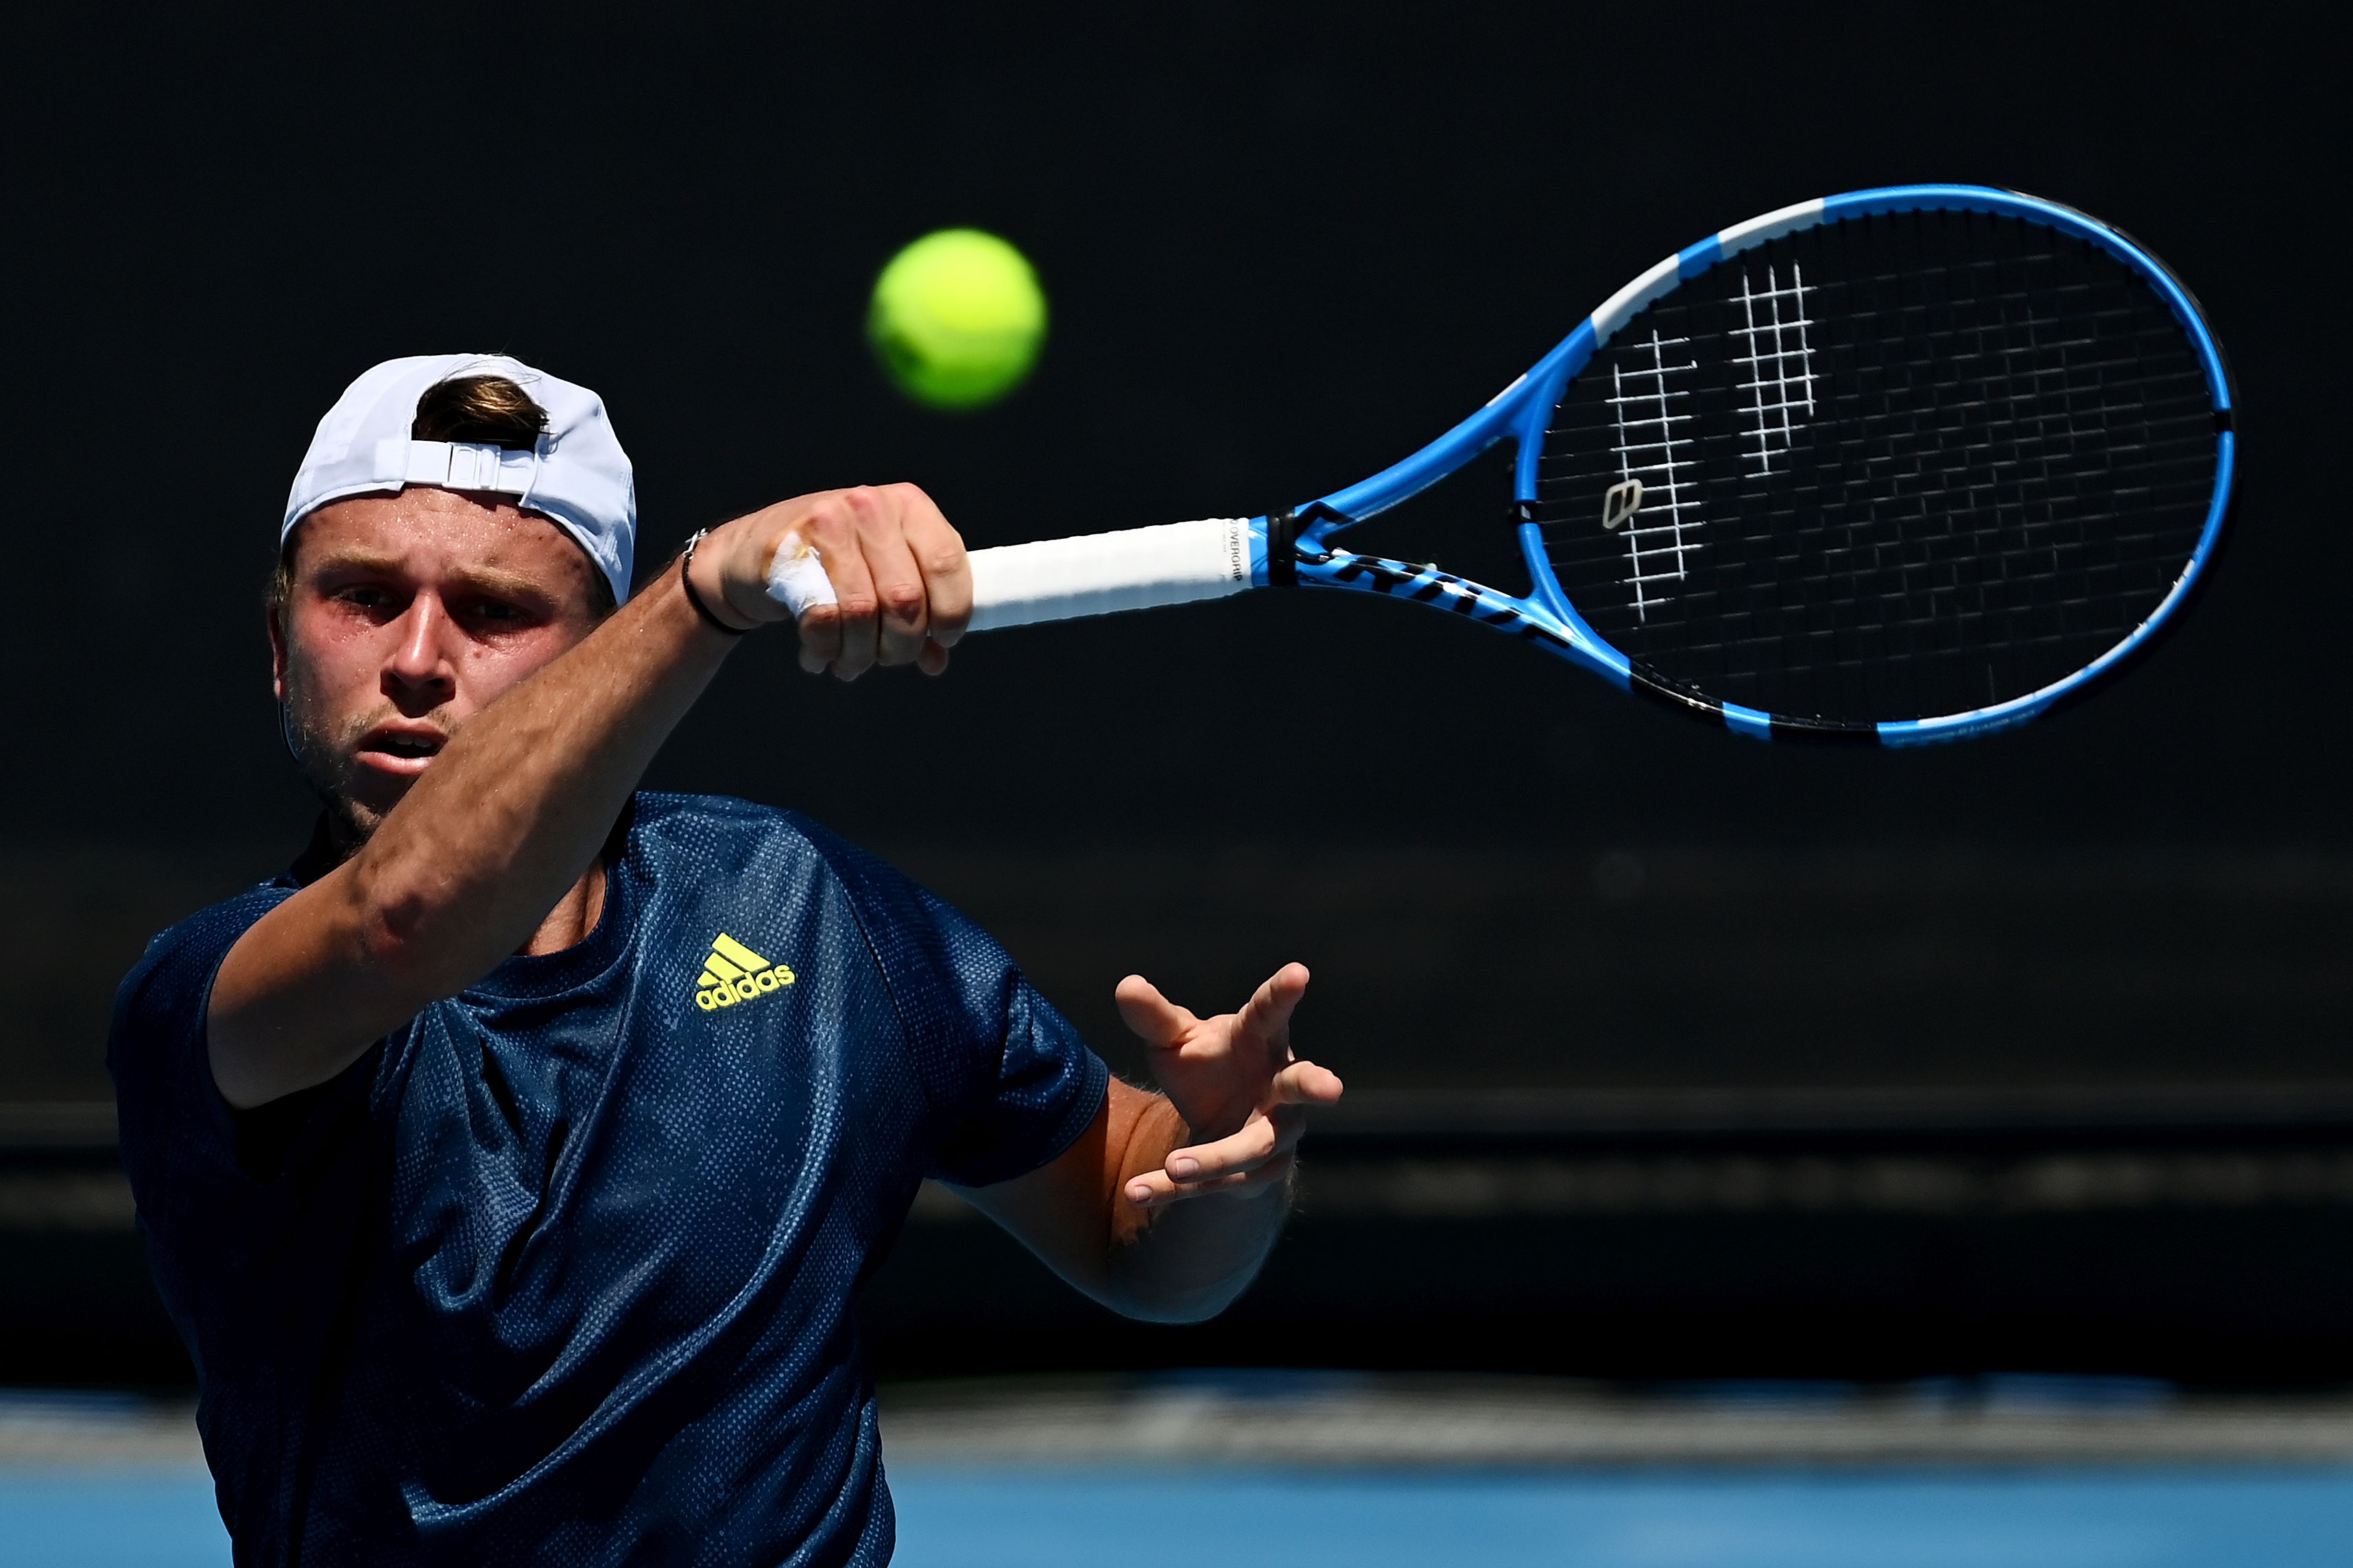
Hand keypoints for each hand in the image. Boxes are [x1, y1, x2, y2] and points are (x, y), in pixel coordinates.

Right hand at [687, 483, 971, 678]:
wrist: (749, 554)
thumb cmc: (830, 564)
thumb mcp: (883, 573)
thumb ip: (917, 610)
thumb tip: (937, 659)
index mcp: (908, 505)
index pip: (947, 562)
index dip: (952, 612)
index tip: (942, 641)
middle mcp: (870, 506)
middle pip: (905, 598)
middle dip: (900, 646)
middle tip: (887, 659)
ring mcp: (827, 521)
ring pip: (863, 613)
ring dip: (861, 655)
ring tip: (851, 664)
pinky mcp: (787, 548)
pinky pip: (821, 618)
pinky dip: (826, 651)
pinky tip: (820, 657)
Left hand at [1115, 963, 1343, 1207]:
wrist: (1218, 1124)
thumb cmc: (1205, 1066)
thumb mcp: (1174, 1041)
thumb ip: (1154, 1017)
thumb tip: (1126, 986)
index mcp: (1260, 1039)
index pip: (1270, 1013)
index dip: (1283, 993)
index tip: (1299, 973)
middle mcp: (1280, 1086)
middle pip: (1300, 1085)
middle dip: (1315, 1085)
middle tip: (1332, 1088)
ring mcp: (1275, 1132)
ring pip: (1253, 1147)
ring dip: (1215, 1158)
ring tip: (1174, 1164)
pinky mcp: (1257, 1173)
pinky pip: (1216, 1184)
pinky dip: (1174, 1191)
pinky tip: (1135, 1191)